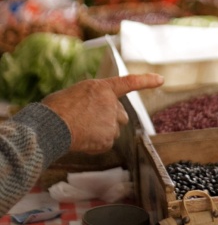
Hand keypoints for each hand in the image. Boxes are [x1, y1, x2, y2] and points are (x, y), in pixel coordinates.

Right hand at [42, 73, 163, 153]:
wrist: (49, 127)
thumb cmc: (55, 109)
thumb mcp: (76, 94)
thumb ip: (93, 99)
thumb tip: (94, 112)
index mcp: (102, 88)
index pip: (129, 82)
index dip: (146, 81)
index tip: (161, 79)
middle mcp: (111, 103)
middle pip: (121, 115)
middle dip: (110, 120)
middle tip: (89, 122)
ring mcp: (111, 121)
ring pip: (113, 130)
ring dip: (102, 132)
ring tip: (81, 130)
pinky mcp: (108, 138)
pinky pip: (105, 143)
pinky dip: (96, 145)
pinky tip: (81, 140)